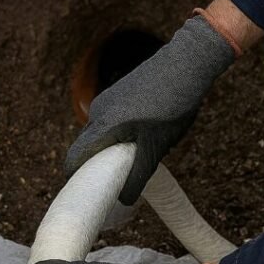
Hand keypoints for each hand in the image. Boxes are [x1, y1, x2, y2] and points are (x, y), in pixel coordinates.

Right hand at [66, 14, 235, 204]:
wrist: (188, 62)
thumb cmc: (173, 105)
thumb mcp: (156, 147)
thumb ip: (137, 176)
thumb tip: (124, 201)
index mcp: (103, 125)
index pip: (75, 158)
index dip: (76, 178)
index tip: (87, 195)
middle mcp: (98, 111)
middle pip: (85, 148)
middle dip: (95, 168)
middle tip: (111, 184)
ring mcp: (106, 101)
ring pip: (99, 136)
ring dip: (109, 152)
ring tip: (131, 162)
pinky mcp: (117, 95)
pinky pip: (109, 124)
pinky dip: (118, 138)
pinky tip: (140, 140)